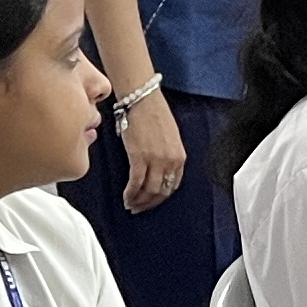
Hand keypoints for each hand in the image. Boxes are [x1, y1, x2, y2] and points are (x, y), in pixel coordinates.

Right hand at [116, 88, 186, 212]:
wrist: (142, 99)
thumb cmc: (152, 113)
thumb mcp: (169, 137)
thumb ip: (166, 155)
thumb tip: (157, 170)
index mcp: (180, 156)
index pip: (173, 185)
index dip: (162, 197)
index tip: (153, 201)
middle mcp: (171, 161)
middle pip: (162, 191)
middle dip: (150, 203)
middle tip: (139, 207)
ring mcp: (156, 160)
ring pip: (149, 191)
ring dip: (139, 201)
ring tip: (131, 204)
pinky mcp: (139, 158)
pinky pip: (136, 183)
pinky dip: (130, 193)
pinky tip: (126, 197)